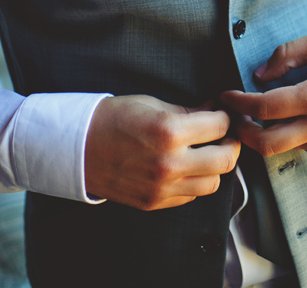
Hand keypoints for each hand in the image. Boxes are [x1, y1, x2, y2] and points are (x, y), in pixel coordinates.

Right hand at [84, 95, 239, 209]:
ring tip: (206, 153)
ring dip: (215, 167)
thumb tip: (214, 110)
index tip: (222, 115)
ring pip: (213, 183)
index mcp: (169, 132)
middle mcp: (169, 163)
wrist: (76, 146)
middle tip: (225, 136)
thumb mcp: (152, 104)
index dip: (225, 117)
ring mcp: (161, 187)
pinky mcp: (153, 202)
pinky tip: (186, 168)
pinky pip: (190, 196)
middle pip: (225, 160)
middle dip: (230, 144)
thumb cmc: (112, 119)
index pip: (220, 126)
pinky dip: (195, 182)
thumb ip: (188, 111)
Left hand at [220, 30, 306, 161]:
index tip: (226, 95)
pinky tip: (297, 117)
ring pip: (285, 146)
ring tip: (263, 113)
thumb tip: (258, 76)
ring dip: (268, 132)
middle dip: (242, 132)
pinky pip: (304, 148)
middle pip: (266, 144)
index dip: (238, 103)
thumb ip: (287, 53)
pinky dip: (293, 135)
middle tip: (233, 116)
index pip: (264, 108)